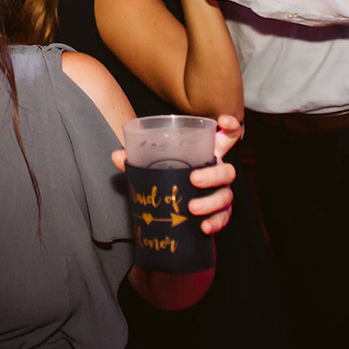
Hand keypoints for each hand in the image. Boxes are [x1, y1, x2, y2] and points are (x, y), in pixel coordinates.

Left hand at [110, 127, 237, 236]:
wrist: (176, 210)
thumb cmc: (170, 179)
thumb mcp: (155, 167)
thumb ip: (138, 160)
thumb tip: (117, 156)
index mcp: (206, 155)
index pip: (227, 137)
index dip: (231, 127)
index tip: (224, 122)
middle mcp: (218, 172)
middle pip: (228, 170)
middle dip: (214, 174)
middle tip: (193, 179)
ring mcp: (221, 193)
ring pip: (226, 195)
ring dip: (210, 202)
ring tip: (192, 208)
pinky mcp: (220, 214)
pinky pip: (223, 219)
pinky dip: (215, 223)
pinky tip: (203, 227)